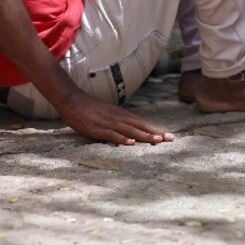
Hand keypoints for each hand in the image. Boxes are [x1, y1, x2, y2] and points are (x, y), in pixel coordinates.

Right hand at [57, 91, 174, 145]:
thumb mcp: (110, 113)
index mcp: (122, 115)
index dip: (155, 129)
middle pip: (140, 126)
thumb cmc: (91, 109)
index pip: (142, 123)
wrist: (73, 100)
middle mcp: (119, 118)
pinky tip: (131, 143)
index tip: (169, 136)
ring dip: (144, 136)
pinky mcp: (97, 128)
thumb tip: (132, 131)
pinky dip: (122, 139)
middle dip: (156, 133)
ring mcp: (109, 123)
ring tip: (157, 141)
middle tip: (171, 139)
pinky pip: (112, 135)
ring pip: (130, 130)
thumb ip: (120, 121)